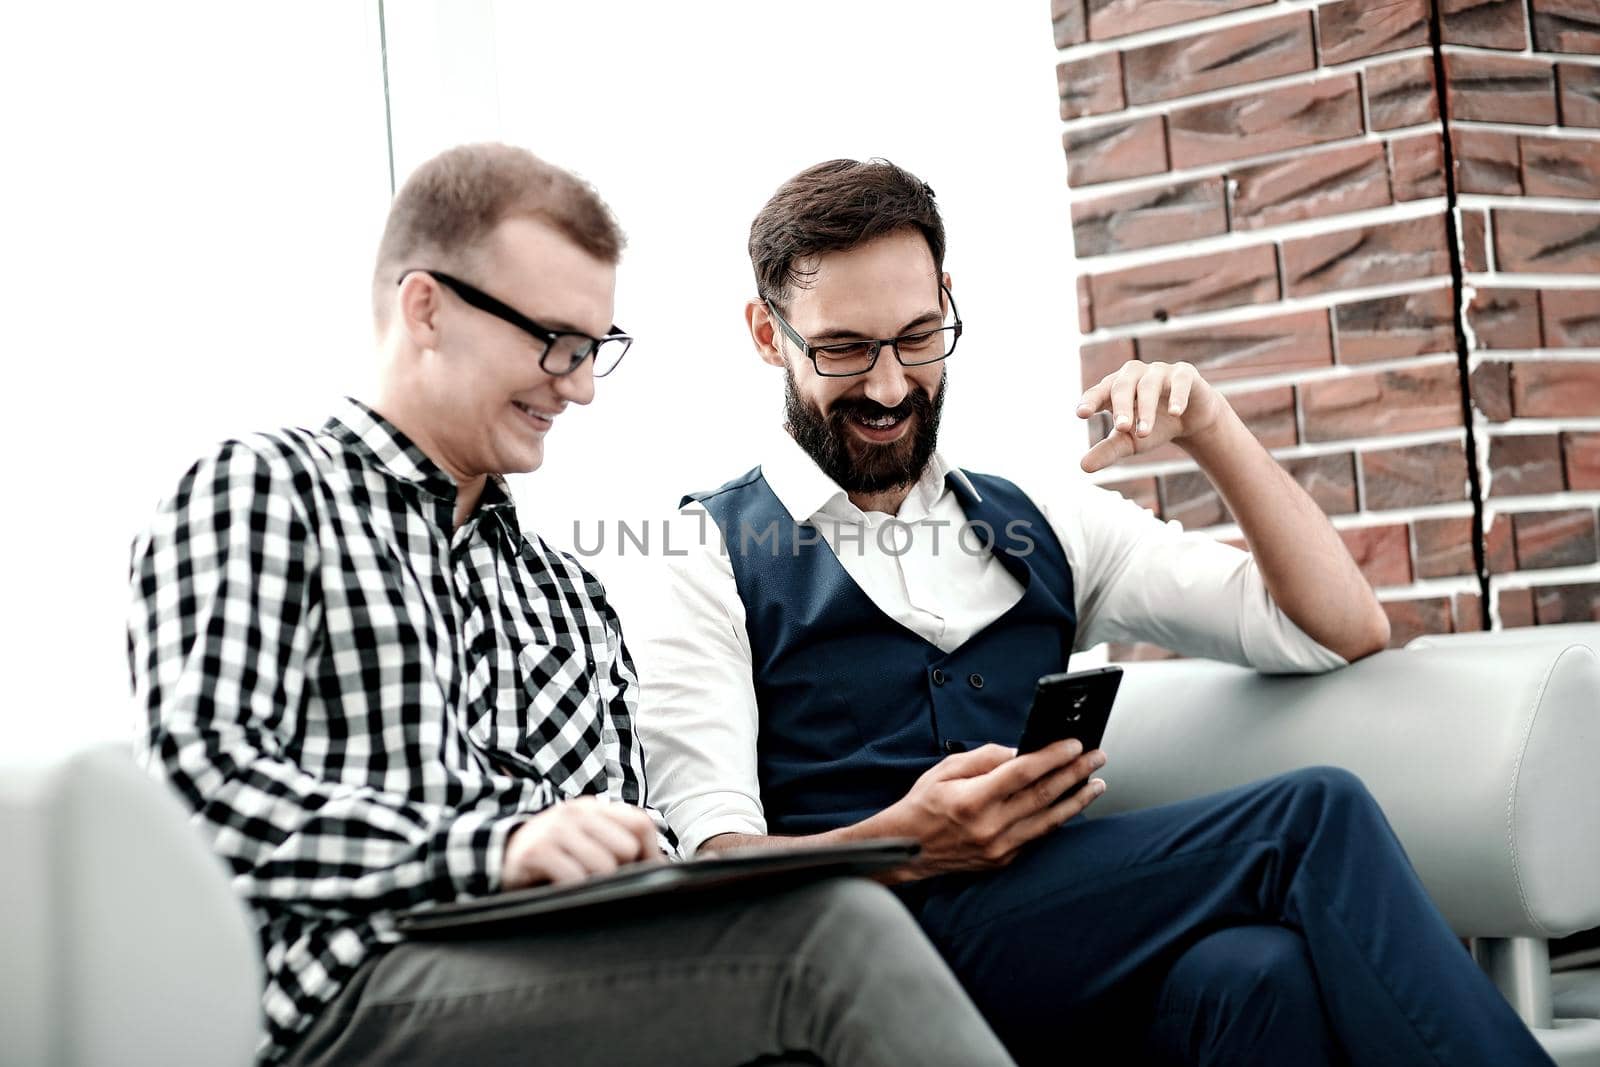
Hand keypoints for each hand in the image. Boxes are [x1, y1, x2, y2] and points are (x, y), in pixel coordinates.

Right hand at [502, 796, 663, 889]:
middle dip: (619, 871)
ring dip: (594, 884)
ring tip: (577, 882)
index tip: (646, 873)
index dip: (651, 852)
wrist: (497, 854)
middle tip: (598, 878)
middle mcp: (575, 812)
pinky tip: (559, 886)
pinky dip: (572, 889)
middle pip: (626, 847)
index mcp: (593, 808)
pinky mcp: (536, 852)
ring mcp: (555, 830)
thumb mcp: (585, 838)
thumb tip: (661, 866)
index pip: (640, 822)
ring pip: (603, 866)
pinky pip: (574, 878)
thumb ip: (618, 842)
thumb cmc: (551, 851)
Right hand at [881, 740, 1106, 877]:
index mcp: (973, 799)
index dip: (1052, 756)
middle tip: (1096, 758)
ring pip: (1049, 820)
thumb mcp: (946, 770)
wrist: (907, 849)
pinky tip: (1070, 804)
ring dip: (1076, 799)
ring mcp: (999, 847)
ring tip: (1096, 783)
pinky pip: (1037, 835)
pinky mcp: (1004, 859)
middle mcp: (990, 826)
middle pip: (1044, 794)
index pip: (1023, 772)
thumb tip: (1020, 751)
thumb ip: (985, 758)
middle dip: (1075, 773)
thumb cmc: (924, 804)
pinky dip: (1056, 817)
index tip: (1075, 744)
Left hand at [1076, 360, 1226, 473]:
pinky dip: (1177, 396)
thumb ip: (1107, 451)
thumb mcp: (1129, 442)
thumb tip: (1084, 467)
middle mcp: (1133, 375)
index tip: (1082, 414)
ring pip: (1148, 386)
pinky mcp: (1184, 374)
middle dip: (1121, 407)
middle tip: (1121, 428)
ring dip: (1146, 409)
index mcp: (1114, 389)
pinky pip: (1179, 381)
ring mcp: (1158, 372)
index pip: (1098, 392)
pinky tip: (1175, 412)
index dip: (1090, 401)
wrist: (1190, 420)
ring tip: (1144, 432)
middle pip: (1121, 387)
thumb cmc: (1152, 427)